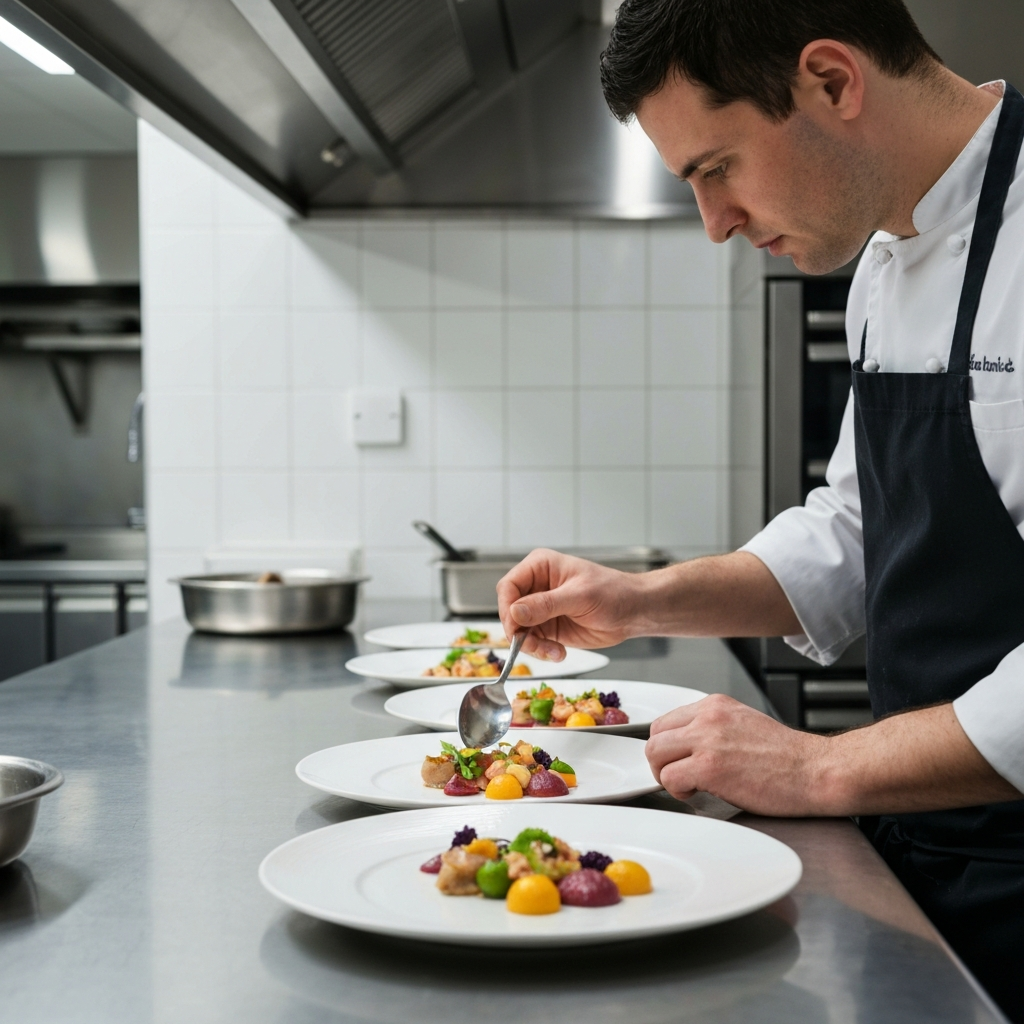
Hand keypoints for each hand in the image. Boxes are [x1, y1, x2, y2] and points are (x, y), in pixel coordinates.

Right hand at [496, 549, 647, 659]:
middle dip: (518, 631)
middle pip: (509, 610)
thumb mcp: (580, 596)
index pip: (509, 586)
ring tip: (553, 651)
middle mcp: (536, 586)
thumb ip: (546, 604)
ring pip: (518, 630)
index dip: (507, 608)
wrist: (633, 612)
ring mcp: (541, 608)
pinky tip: (558, 653)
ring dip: (531, 645)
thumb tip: (516, 612)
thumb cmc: (613, 592)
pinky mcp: (548, 627)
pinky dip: (541, 651)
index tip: (515, 627)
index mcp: (540, 567)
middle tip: (531, 645)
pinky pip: (532, 642)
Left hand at [646, 694, 830, 815]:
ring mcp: (707, 740)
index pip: (667, 721)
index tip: (677, 761)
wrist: (817, 771)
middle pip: (655, 736)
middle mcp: (708, 717)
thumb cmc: (788, 757)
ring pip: (655, 754)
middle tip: (679, 777)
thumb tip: (687, 746)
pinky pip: (670, 778)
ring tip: (690, 786)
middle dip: (661, 761)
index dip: (668, 747)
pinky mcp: (709, 766)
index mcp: (715, 705)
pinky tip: (699, 794)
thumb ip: (713, 729)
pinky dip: (678, 791)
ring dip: (667, 776)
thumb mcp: (744, 725)